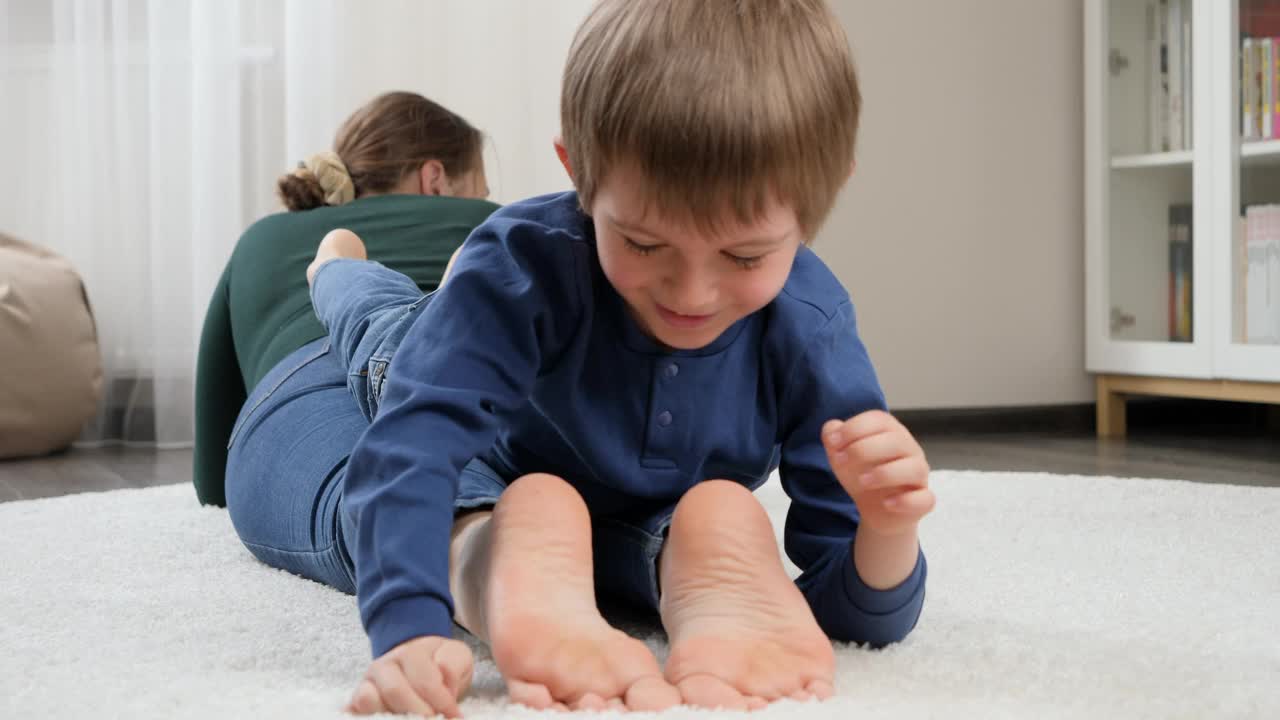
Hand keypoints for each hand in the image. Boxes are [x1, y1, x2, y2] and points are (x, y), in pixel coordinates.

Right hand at [347, 635, 473, 717]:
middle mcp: (383, 666)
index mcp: (409, 653)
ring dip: (392, 715)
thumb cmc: (439, 663)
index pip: (424, 681)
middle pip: (395, 691)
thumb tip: (443, 673)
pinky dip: (367, 717)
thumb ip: (453, 664)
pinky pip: (355, 711)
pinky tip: (390, 718)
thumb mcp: (457, 657)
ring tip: (412, 719)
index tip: (456, 716)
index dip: (442, 702)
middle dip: (419, 713)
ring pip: (367, 700)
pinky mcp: (356, 701)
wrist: (420, 662)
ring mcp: (366, 684)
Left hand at [822, 410, 934, 535]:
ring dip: (885, 473)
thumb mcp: (842, 456)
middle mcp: (909, 449)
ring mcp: (919, 475)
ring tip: (862, 481)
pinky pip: (925, 498)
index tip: (833, 443)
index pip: (878, 419)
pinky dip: (906, 501)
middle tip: (841, 461)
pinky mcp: (923, 500)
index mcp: (890, 432)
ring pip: (914, 468)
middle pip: (896, 440)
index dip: (854, 428)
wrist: (876, 510)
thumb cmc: (863, 474)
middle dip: (864, 449)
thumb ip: (833, 439)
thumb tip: (831, 428)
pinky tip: (887, 503)